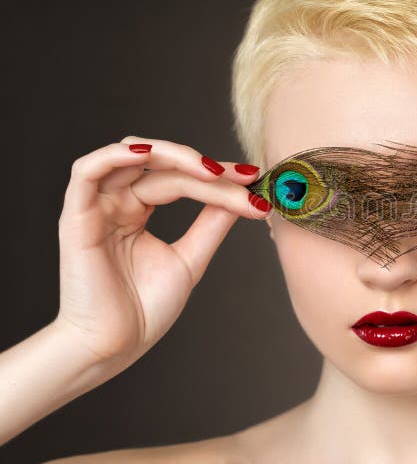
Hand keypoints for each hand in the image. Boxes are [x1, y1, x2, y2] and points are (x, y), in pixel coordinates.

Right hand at [54, 136, 271, 370]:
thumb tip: (244, 194)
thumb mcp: (190, 258)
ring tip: (211, 171)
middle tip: (244, 180)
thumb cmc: (145, 309)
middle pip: (164, 167)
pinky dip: (116, 155)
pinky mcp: (77, 216)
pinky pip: (87, 171)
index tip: (255, 181)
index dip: (217, 176)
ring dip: (173, 155)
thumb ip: (211, 224)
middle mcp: (116, 202)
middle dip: (207, 170)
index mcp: (137, 210)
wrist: (115, 347)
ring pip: (131, 157)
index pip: (180, 178)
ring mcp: (96, 207)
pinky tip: (149, 154)